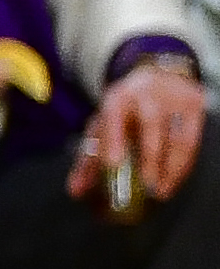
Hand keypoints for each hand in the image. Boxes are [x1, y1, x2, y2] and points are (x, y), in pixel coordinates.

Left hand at [77, 62, 206, 206]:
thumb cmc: (126, 109)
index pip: (112, 117)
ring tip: (161, 191)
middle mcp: (145, 95)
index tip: (113, 163)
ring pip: (176, 137)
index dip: (113, 140)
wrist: (156, 77)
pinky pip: (192, 140)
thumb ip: (88, 159)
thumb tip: (76, 190)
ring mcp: (173, 99)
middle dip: (149, 159)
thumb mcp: (103, 126)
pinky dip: (184, 163)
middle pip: (150, 126)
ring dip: (171, 168)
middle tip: (147, 186)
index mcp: (116, 98)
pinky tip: (175, 178)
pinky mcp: (193, 106)